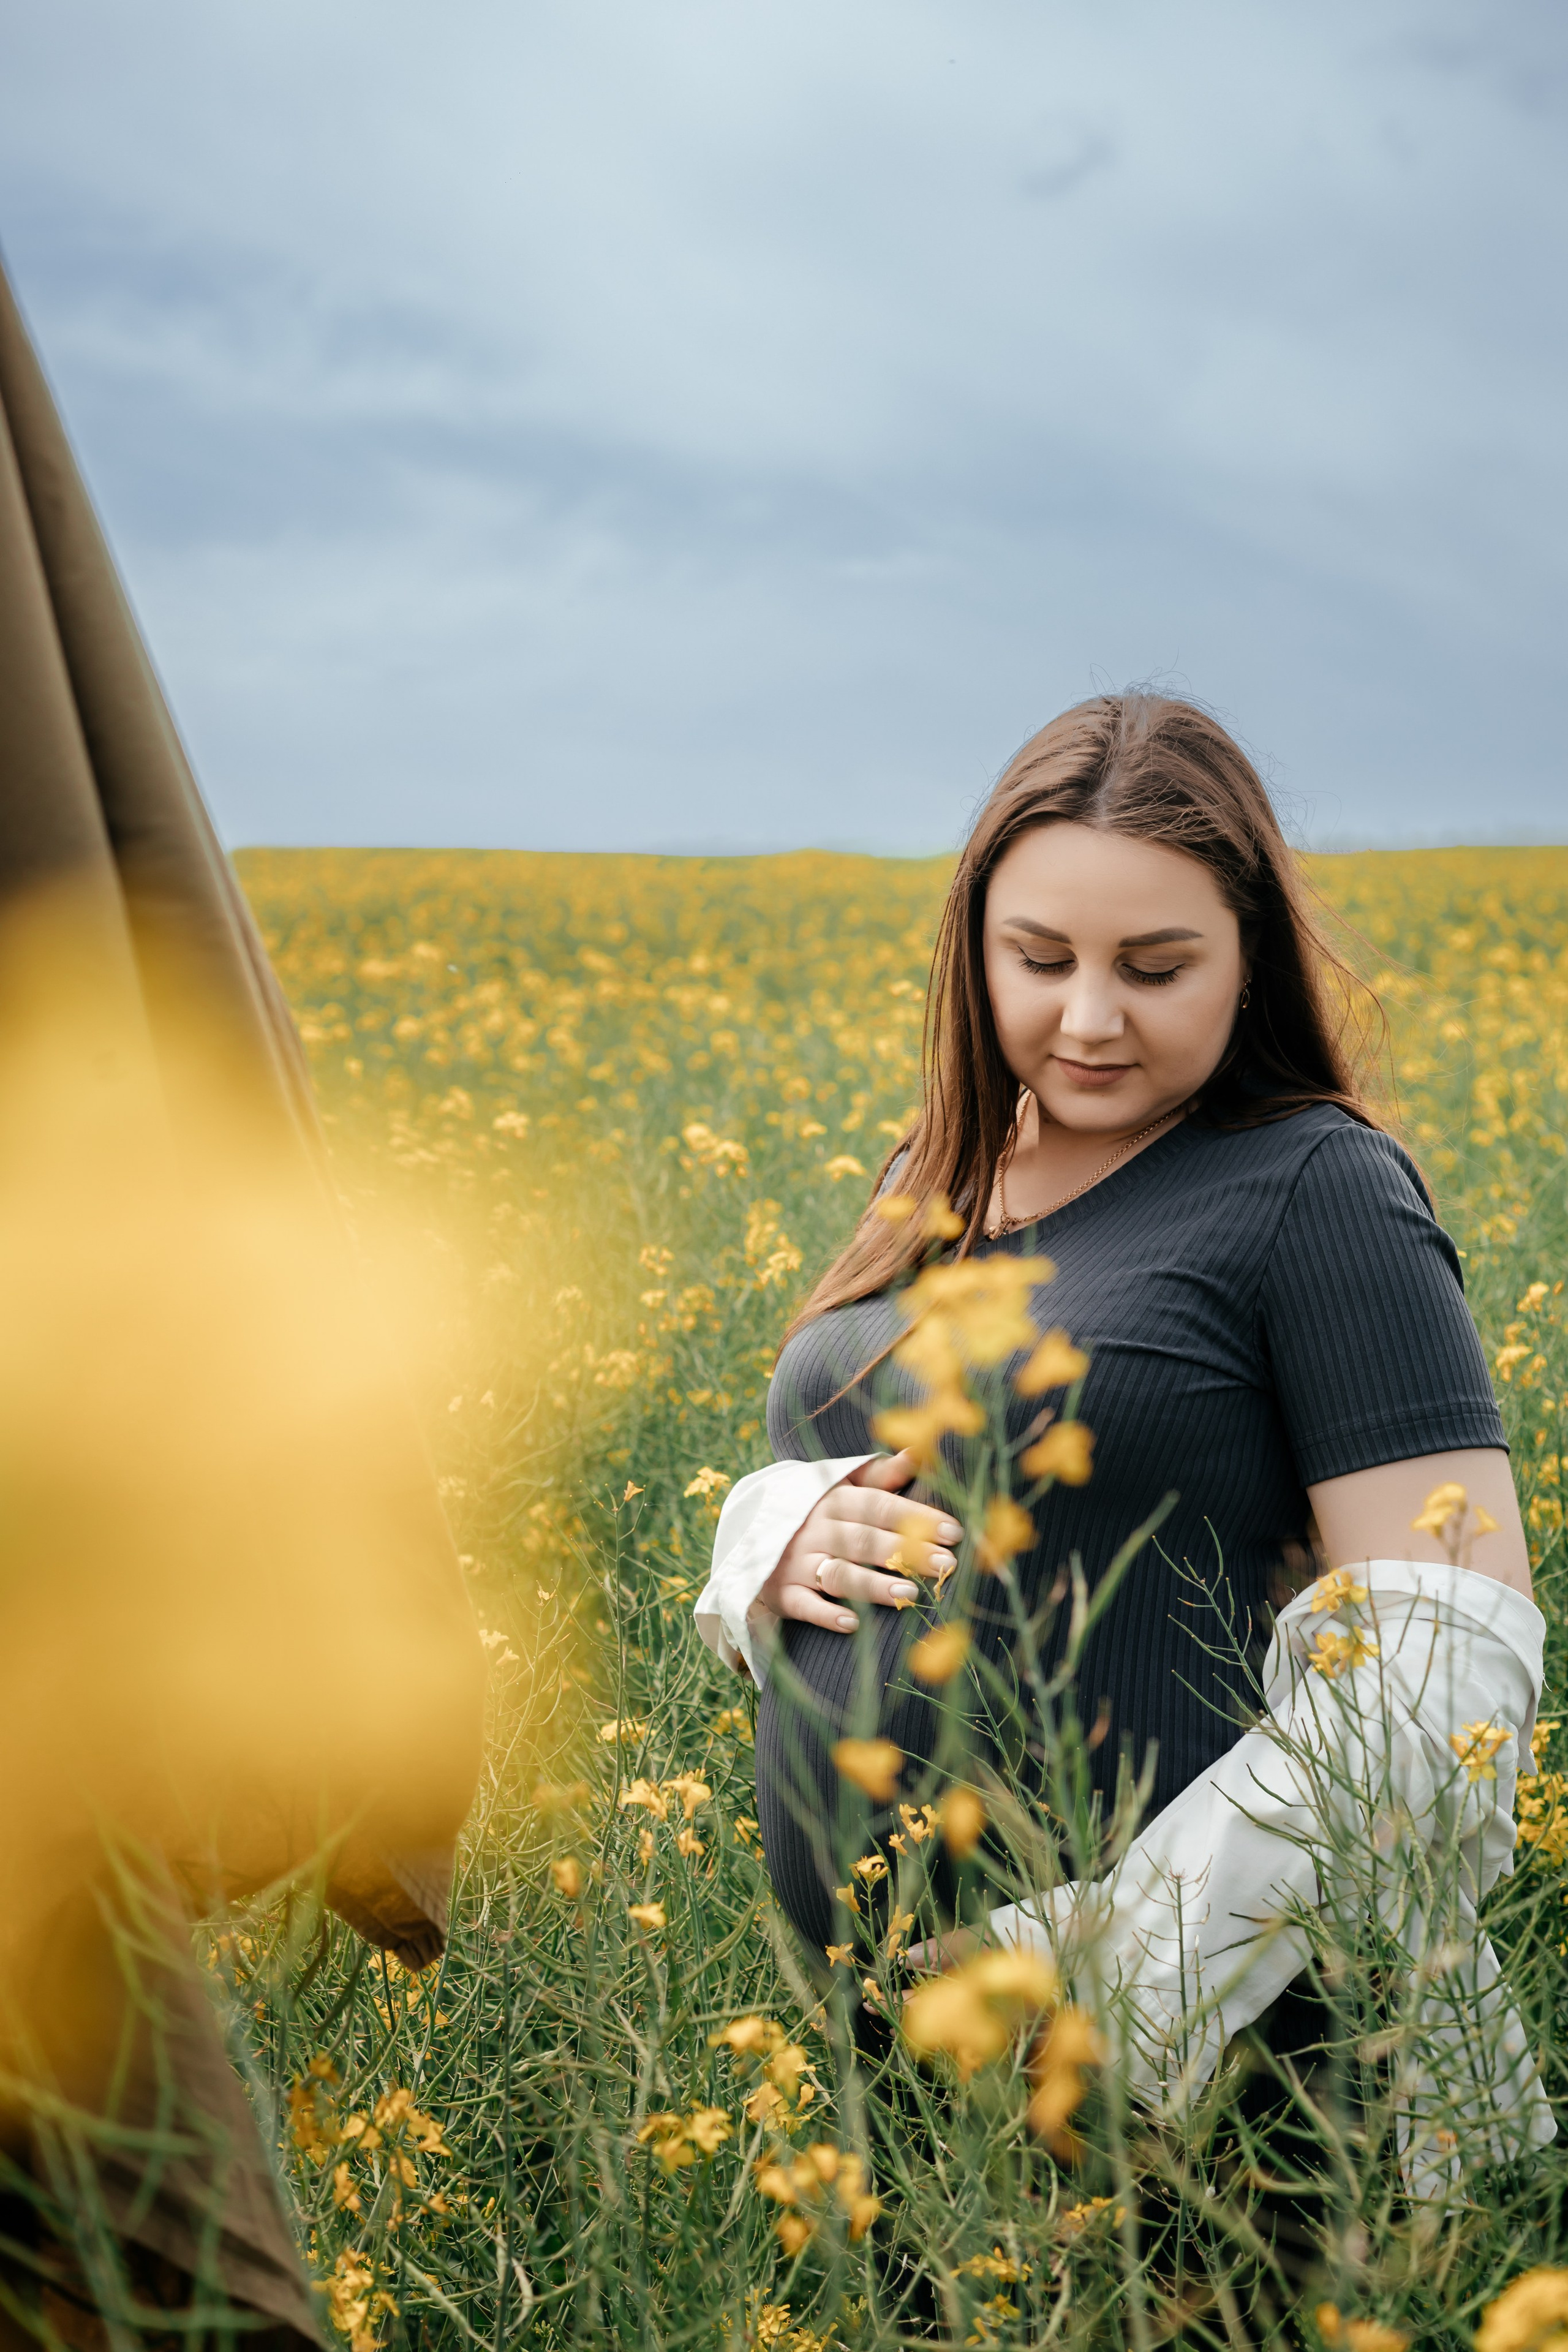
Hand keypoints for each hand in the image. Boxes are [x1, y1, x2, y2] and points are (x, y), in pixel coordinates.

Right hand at [758, 1451, 961, 1633]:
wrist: (752, 1533)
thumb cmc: (814, 1510)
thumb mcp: (840, 1484)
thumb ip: (880, 1474)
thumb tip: (919, 1450)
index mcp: (833, 1499)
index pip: (880, 1505)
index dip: (917, 1516)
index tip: (954, 1531)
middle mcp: (815, 1529)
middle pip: (865, 1540)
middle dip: (907, 1551)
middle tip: (946, 1565)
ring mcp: (797, 1562)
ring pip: (838, 1573)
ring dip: (873, 1585)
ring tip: (911, 1594)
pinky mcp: (783, 1592)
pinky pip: (803, 1604)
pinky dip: (825, 1614)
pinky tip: (852, 1623)